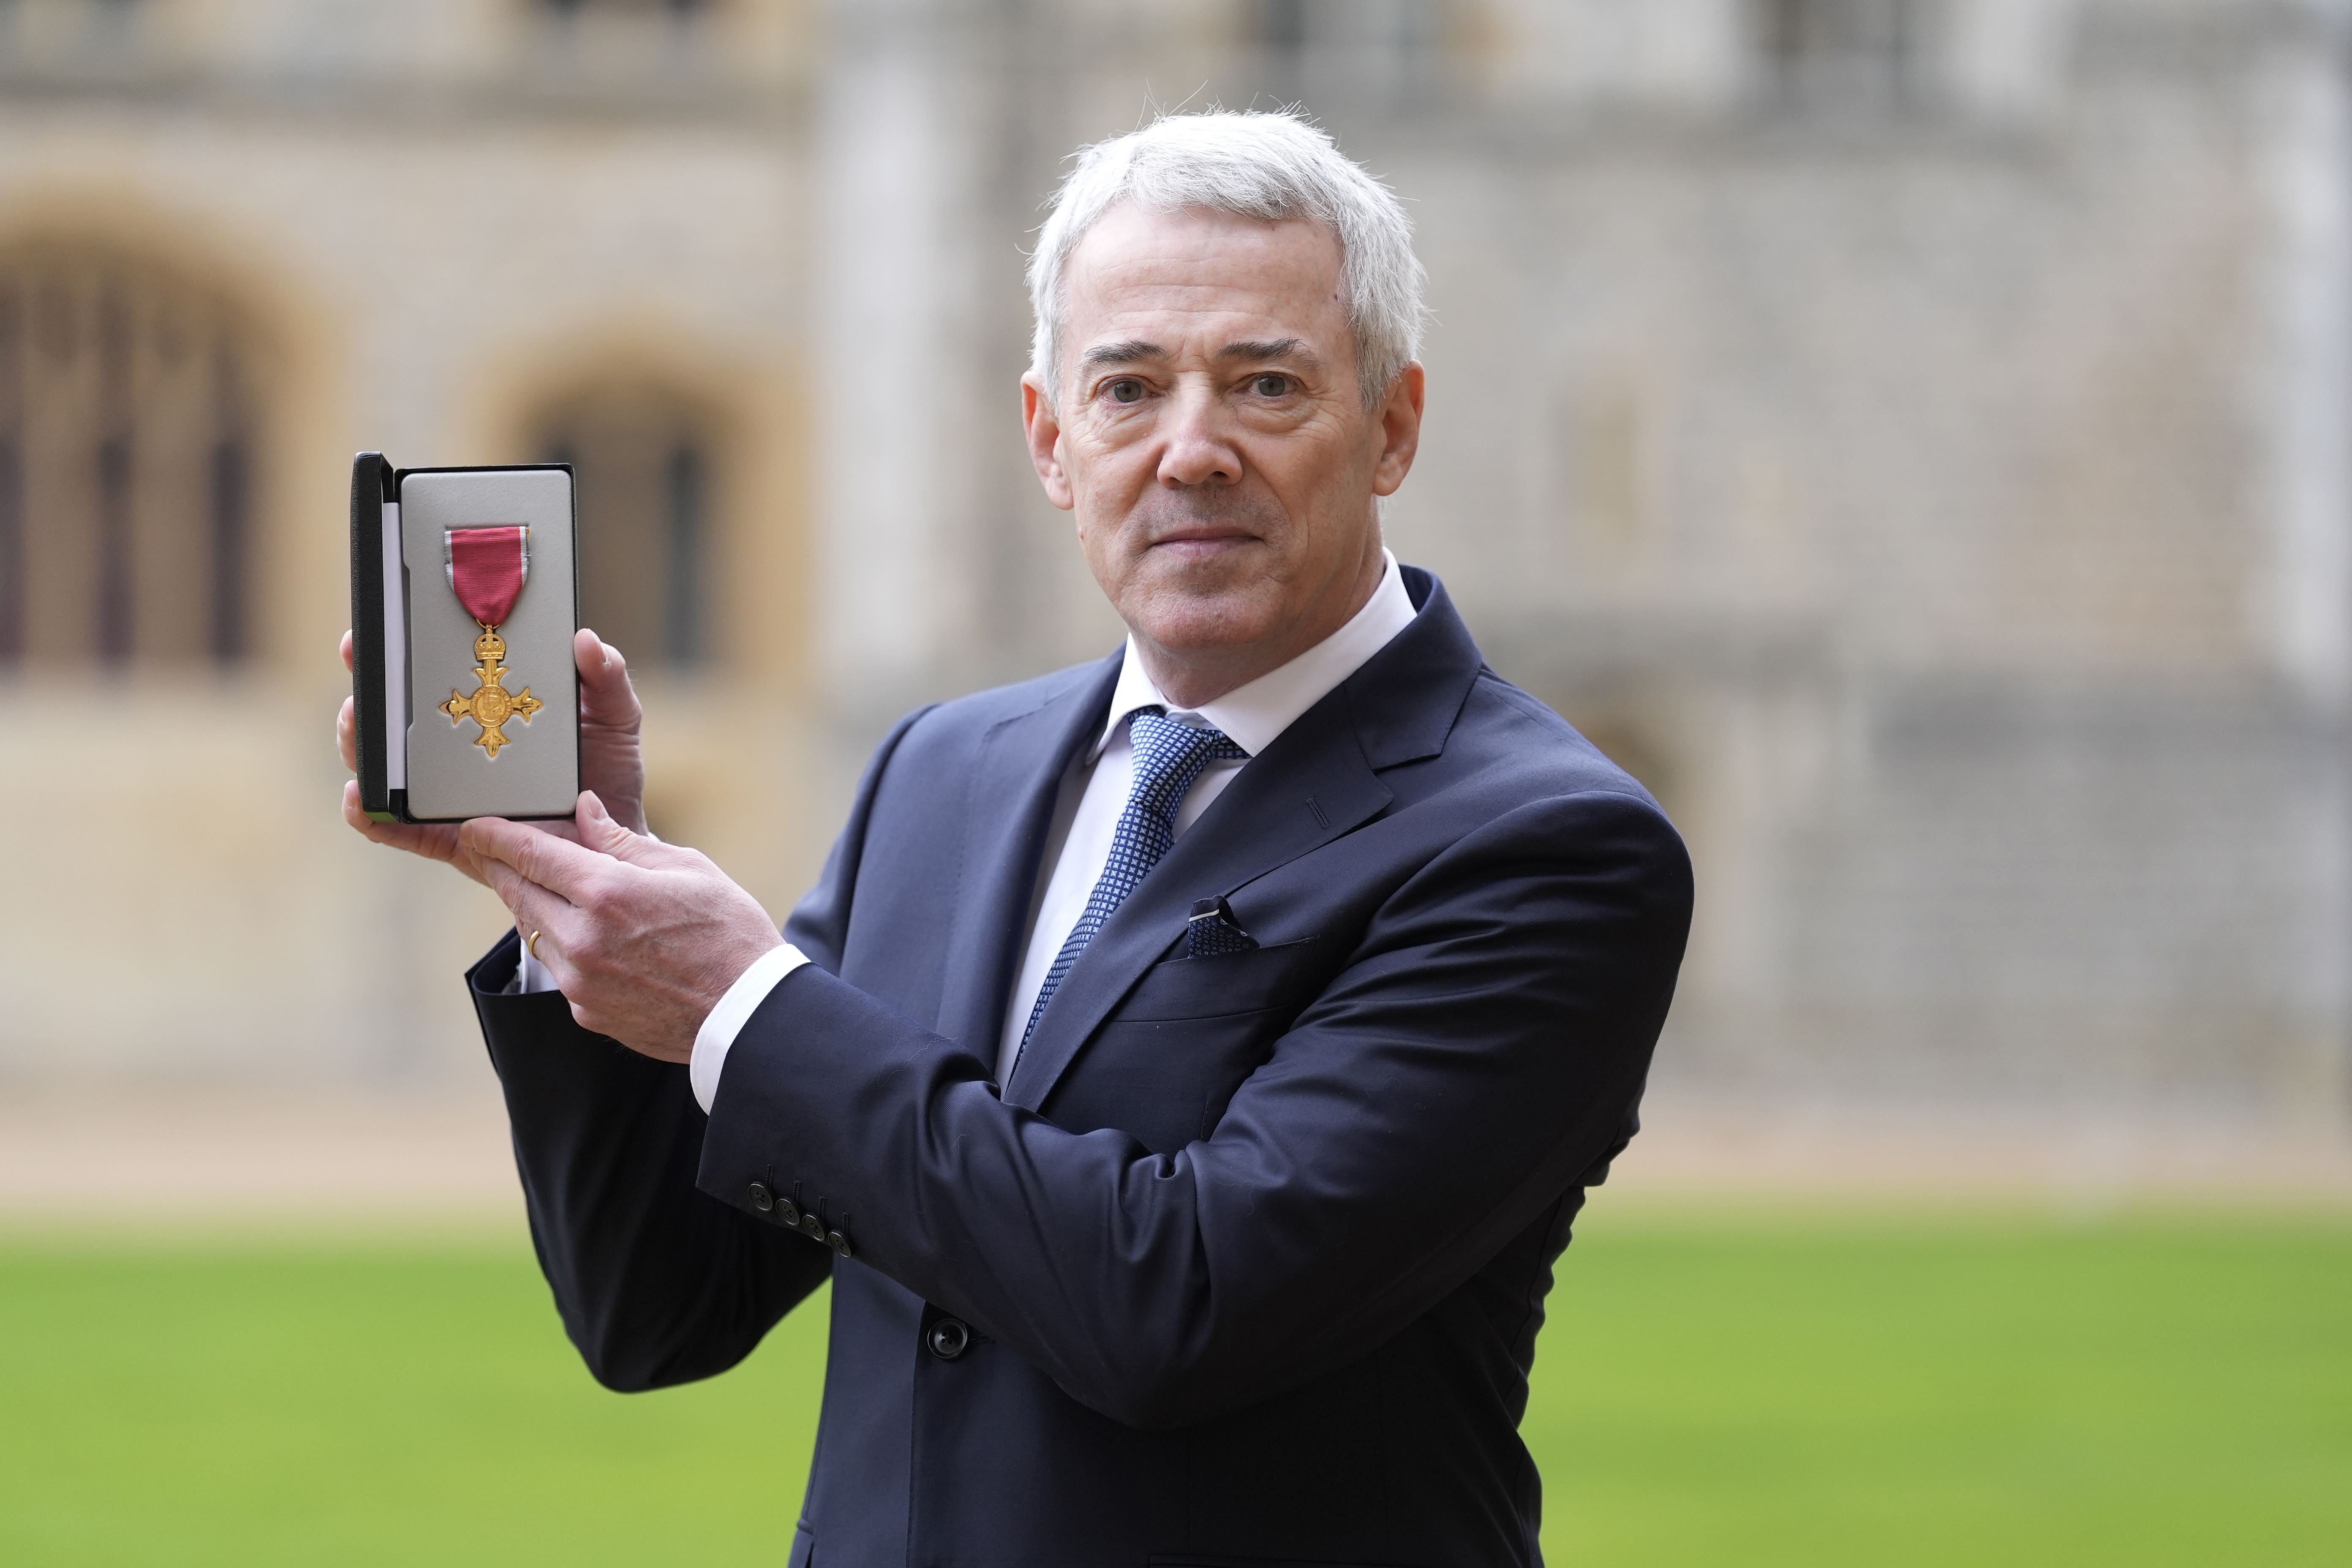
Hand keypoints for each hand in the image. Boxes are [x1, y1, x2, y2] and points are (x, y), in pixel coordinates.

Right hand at [336, 626, 649, 882]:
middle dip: (369, 687)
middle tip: (361, 663)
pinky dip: (371, 816)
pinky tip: (360, 798)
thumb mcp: (615, 719)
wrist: (615, 848)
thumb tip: (586, 640)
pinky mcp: (451, 840)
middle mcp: (458, 749)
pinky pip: (401, 831)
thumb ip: (607, 678)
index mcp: (489, 709)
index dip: (405, 644)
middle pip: (397, 715)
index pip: (438, 671)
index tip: (390, 619)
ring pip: (387, 768)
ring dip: (361, 743)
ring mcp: (449, 795)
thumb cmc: (608, 775)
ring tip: (356, 721)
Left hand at [460, 791, 782, 1061]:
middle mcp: (581, 939)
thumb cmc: (729, 934)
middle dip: (500, 866)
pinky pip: (560, 969)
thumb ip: (624, 841)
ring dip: (535, 908)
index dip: (494, 835)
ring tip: (552, 891)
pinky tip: (593, 939)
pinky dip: (566, 947)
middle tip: (489, 848)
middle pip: (517, 893)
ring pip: (533, 933)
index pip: (529, 854)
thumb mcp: (687, 869)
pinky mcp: (585, 1012)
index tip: (475, 825)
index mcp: (606, 893)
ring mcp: (579, 982)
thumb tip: (584, 812)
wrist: (748, 1015)